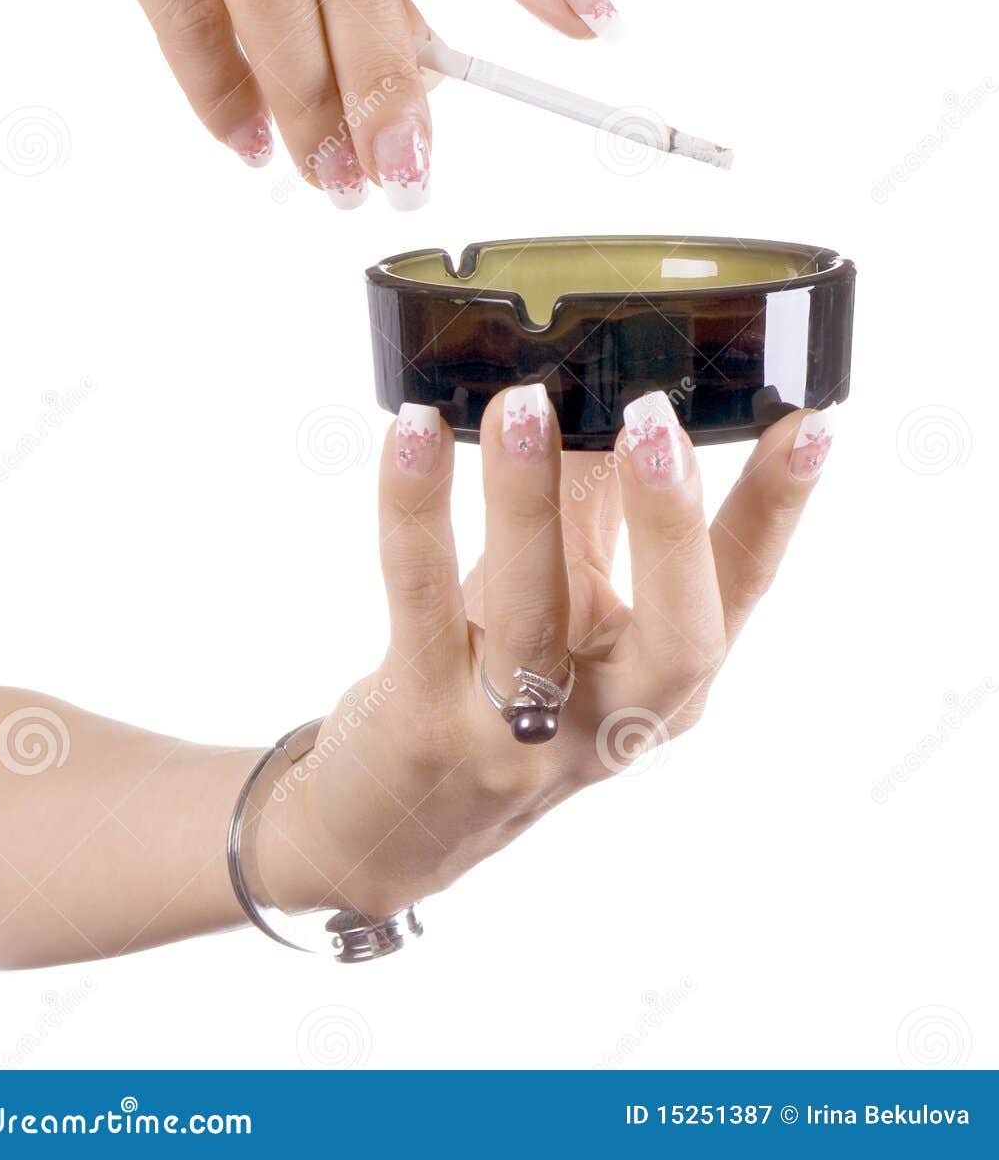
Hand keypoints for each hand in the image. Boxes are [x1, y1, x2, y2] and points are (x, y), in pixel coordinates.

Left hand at [264, 388, 834, 919]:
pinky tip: (414, 438)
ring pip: (535, 614)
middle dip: (673, 524)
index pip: (740, 591)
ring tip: (523, 404)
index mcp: (663, 683)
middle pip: (676, 637)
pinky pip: (422, 604)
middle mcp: (610, 720)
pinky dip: (416, 515)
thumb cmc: (490, 679)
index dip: (778, 510)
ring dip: (529, 498)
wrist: (393, 819)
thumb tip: (605, 383)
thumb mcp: (563, 604)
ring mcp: (518, 737)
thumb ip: (591, 509)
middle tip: (656, 418)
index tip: (809, 425)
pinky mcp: (424, 724)